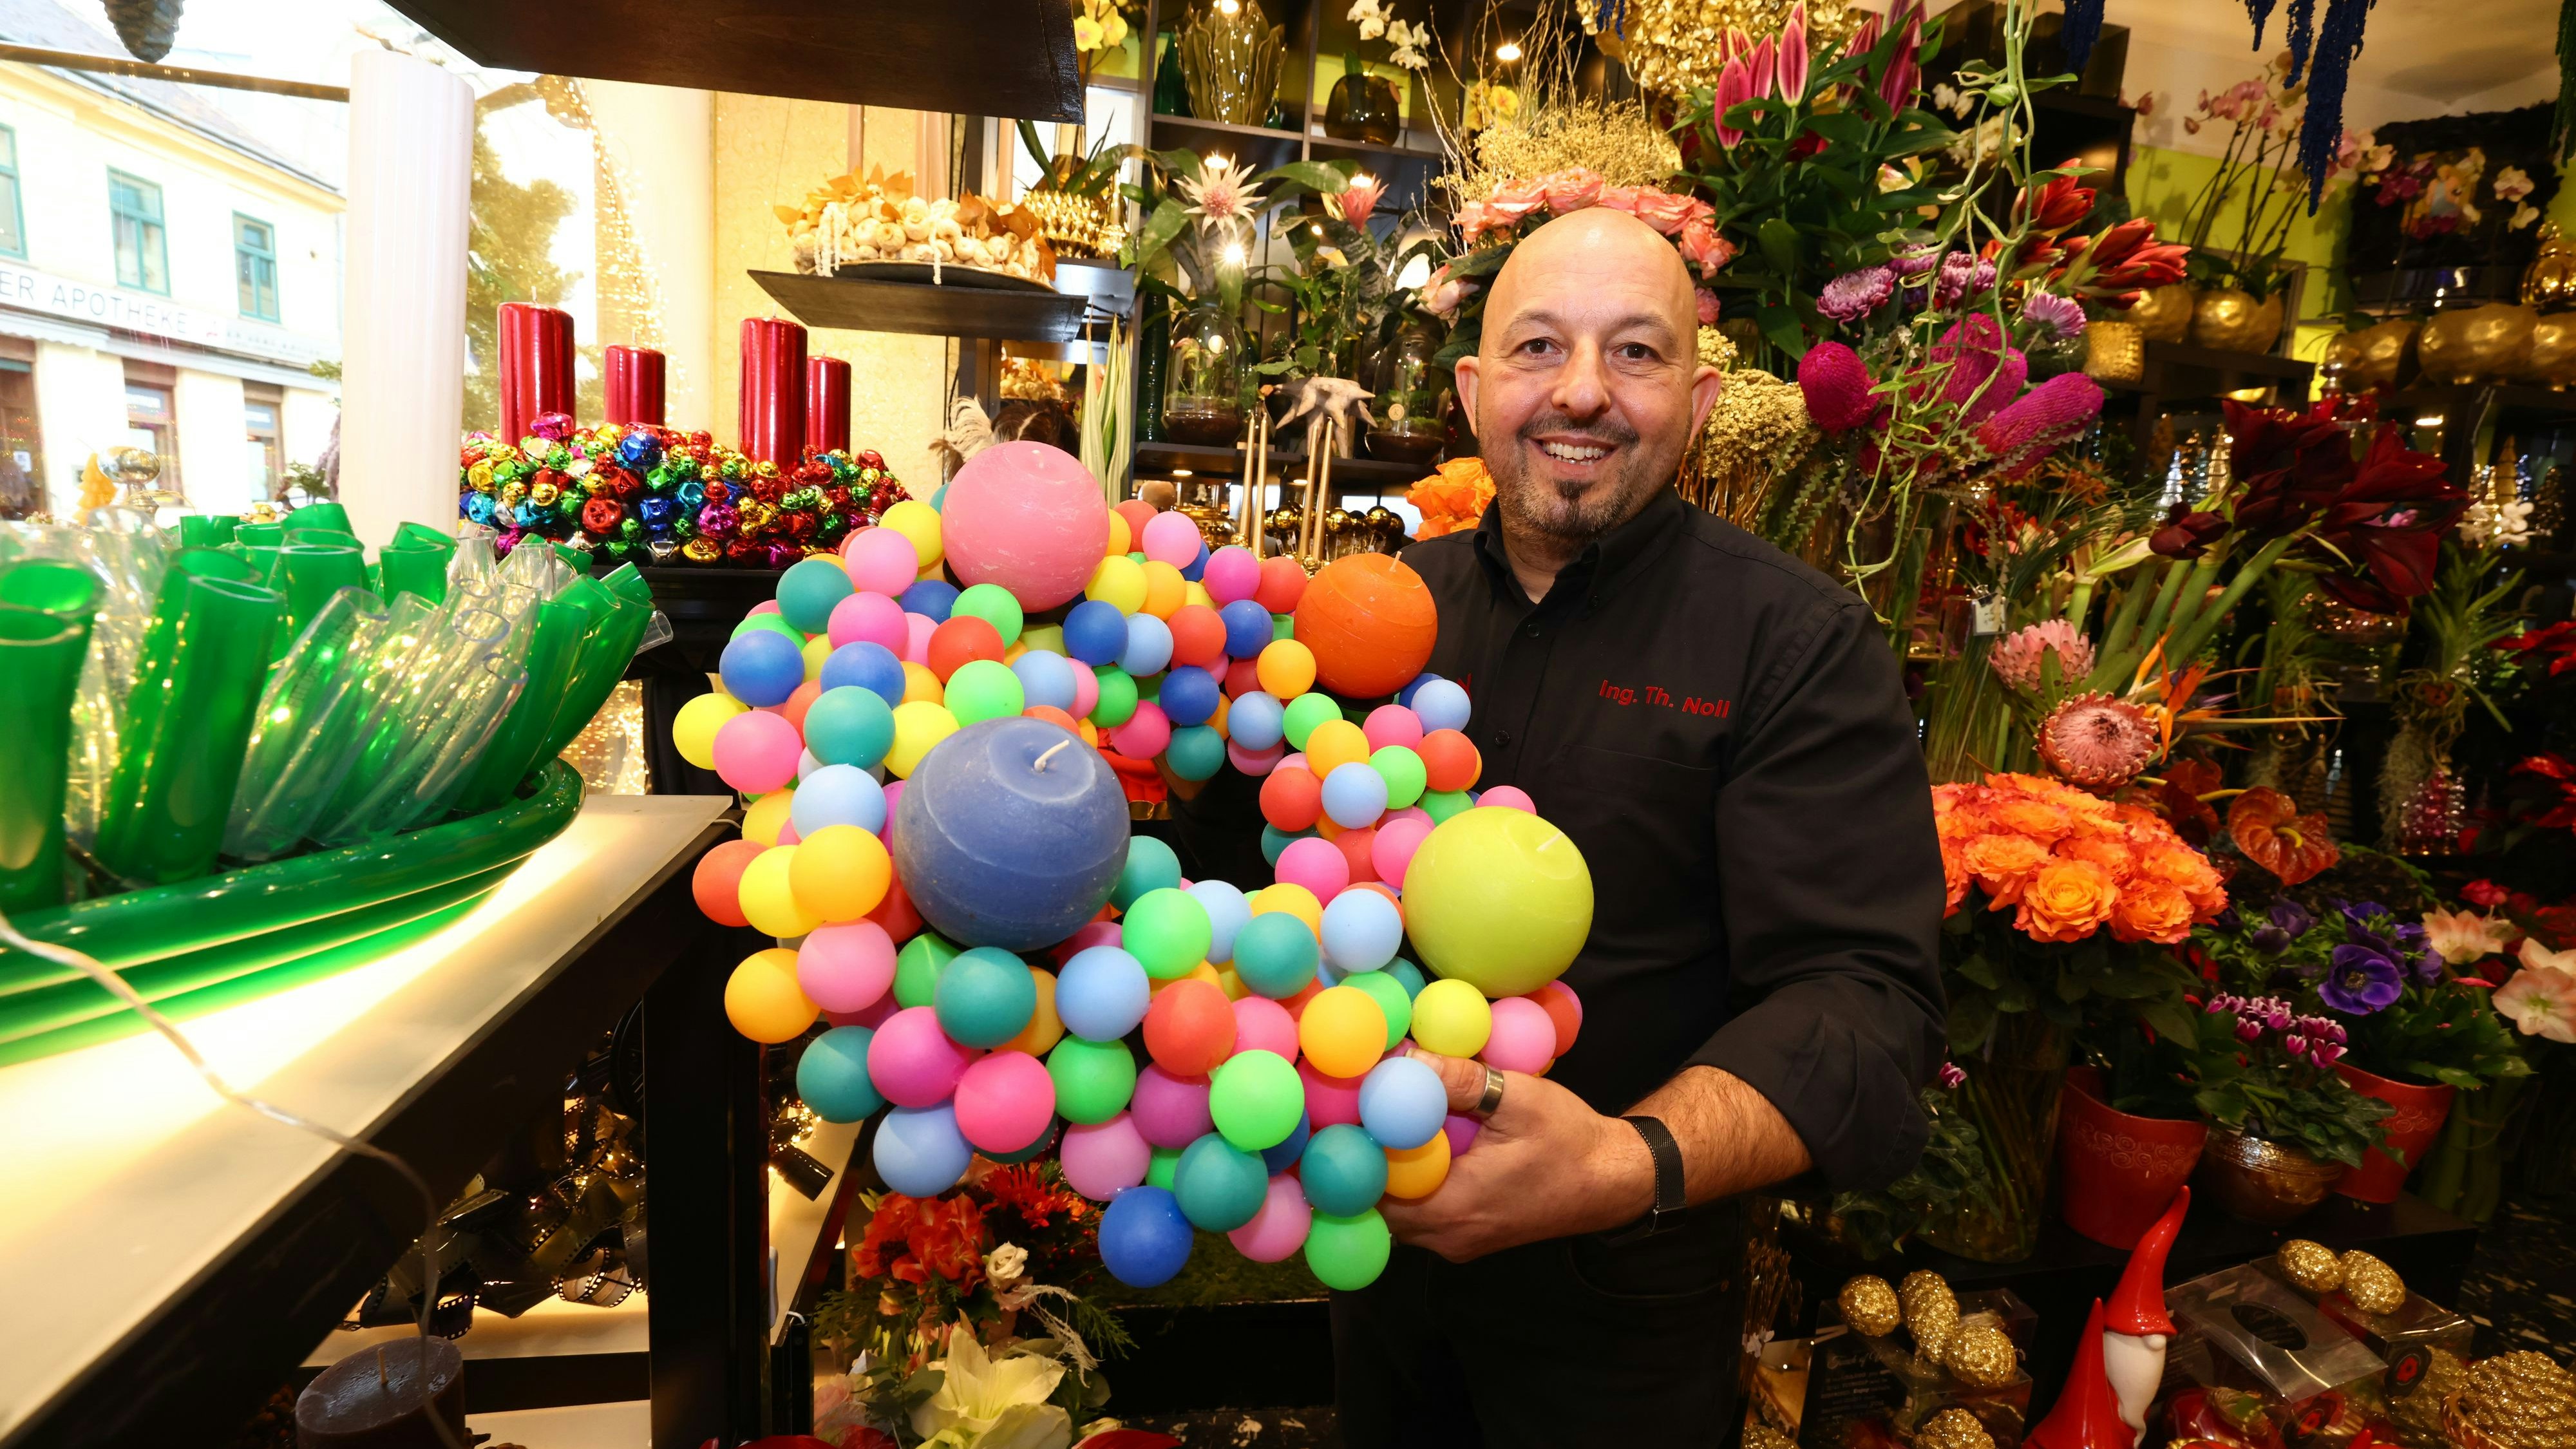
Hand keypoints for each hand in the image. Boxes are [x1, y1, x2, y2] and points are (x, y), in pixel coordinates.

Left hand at [1375, 1048, 1654, 1261]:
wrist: (1614, 1180)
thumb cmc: (1571, 1142)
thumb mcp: (1518, 1099)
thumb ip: (1460, 1081)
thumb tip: (1405, 1056)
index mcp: (1455, 1208)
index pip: (1372, 1193)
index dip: (1349, 1153)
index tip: (1340, 1114)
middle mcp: (1449, 1237)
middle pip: (1376, 1207)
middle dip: (1361, 1162)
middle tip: (1349, 1114)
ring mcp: (1458, 1241)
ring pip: (1397, 1213)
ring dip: (1385, 1173)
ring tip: (1377, 1124)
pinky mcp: (1469, 1234)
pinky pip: (1421, 1214)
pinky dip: (1409, 1184)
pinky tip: (1413, 1145)